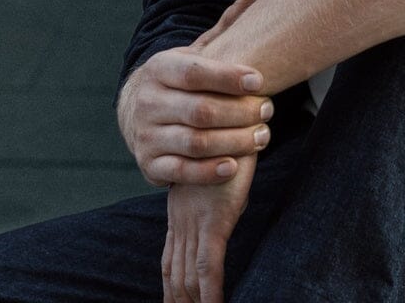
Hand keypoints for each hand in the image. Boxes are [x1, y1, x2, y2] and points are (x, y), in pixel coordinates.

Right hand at [118, 0, 272, 185]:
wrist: (138, 114)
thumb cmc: (182, 79)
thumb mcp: (199, 51)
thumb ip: (228, 25)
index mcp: (160, 68)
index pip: (196, 72)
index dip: (229, 77)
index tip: (261, 81)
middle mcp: (149, 101)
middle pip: (200, 110)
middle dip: (240, 112)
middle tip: (269, 110)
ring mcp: (146, 135)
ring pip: (195, 142)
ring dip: (233, 141)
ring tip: (262, 136)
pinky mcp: (150, 164)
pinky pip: (183, 171)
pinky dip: (210, 170)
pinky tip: (235, 165)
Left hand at [163, 154, 256, 302]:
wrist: (234, 121)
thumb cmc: (229, 143)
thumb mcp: (217, 175)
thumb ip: (214, 196)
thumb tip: (223, 211)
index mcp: (180, 213)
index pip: (170, 261)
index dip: (170, 290)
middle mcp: (183, 221)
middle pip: (174, 274)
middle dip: (176, 301)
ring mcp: (197, 222)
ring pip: (187, 276)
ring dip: (191, 302)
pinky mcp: (216, 220)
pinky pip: (208, 265)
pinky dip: (210, 292)